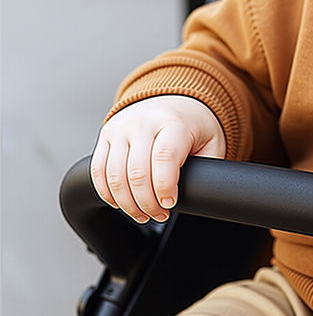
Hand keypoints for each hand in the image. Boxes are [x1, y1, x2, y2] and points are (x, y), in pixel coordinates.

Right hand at [91, 95, 224, 223]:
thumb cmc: (193, 125)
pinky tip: (121, 203)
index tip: (170, 203)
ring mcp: (121, 128)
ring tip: (143, 213)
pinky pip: (98, 171)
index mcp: (173, 122)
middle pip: (137, 172)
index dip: (165, 186)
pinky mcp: (106, 136)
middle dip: (147, 202)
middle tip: (159, 214)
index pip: (164, 157)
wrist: (174, 102)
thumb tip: (201, 192)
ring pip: (114, 176)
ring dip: (127, 203)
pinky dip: (108, 193)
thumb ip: (207, 165)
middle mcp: (143, 122)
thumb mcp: (211, 142)